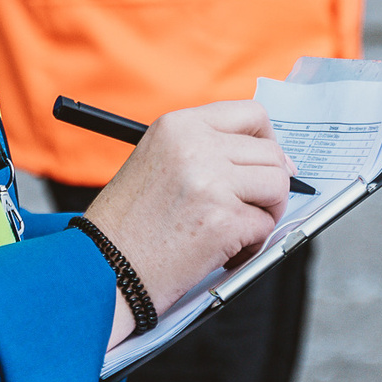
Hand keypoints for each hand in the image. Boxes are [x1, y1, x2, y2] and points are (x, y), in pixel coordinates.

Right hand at [81, 102, 292, 343]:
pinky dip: (251, 246)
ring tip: (235, 231)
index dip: (268, 141)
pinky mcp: (224, 221)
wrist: (104, 267)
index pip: (251, 114)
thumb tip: (268, 159)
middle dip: (270, 186)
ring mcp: (212, 182)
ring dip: (265, 214)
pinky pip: (265, 227)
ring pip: (277, 187)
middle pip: (271, 154)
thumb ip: (205, 149)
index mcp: (178, 126)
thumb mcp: (157, 162)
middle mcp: (196, 146)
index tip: (270, 163)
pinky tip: (222, 253)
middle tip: (250, 209)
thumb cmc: (128, 224)